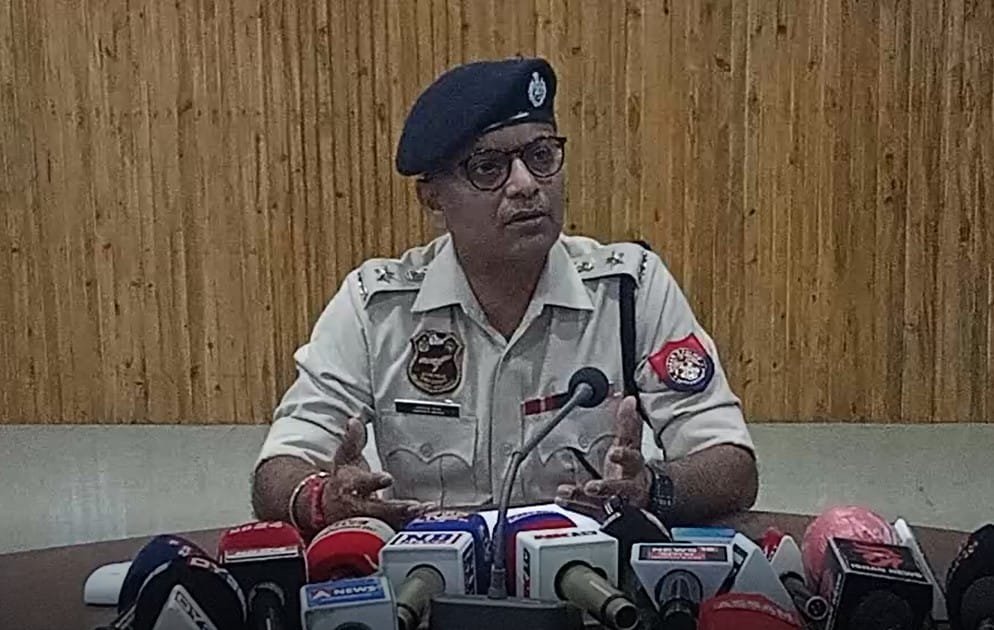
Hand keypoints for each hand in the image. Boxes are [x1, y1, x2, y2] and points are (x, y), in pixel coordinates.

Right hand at [321, 417, 434, 529]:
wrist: (328, 507)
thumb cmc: (342, 480)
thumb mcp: (344, 457)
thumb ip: (352, 440)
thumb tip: (354, 420)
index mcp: (350, 486)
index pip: (361, 483)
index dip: (374, 481)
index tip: (387, 478)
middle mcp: (357, 506)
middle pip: (376, 509)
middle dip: (395, 508)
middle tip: (414, 505)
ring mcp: (366, 521)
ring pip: (386, 523)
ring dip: (406, 519)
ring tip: (424, 512)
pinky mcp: (375, 530)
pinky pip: (393, 529)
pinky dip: (408, 526)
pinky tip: (423, 521)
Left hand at [555, 396, 651, 518]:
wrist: (642, 497)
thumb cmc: (632, 470)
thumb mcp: (631, 446)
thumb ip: (628, 425)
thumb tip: (628, 400)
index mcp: (634, 468)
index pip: (633, 460)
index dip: (624, 457)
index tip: (614, 453)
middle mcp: (627, 488)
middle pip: (620, 489)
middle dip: (606, 488)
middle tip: (592, 487)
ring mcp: (616, 503)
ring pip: (601, 503)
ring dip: (583, 498)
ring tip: (566, 492)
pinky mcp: (603, 513)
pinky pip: (588, 510)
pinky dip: (574, 505)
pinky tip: (561, 499)